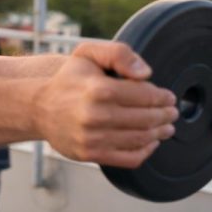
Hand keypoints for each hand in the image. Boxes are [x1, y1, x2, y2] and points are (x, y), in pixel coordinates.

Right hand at [34, 42, 177, 167]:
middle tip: (172, 113)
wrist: (40, 107)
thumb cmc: (69, 79)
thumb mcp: (88, 53)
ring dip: (159, 133)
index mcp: (98, 89)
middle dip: (164, 115)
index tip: (168, 97)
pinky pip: (129, 158)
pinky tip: (151, 142)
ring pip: (140, 138)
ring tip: (166, 127)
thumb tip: (146, 74)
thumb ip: (119, 54)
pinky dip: (145, 151)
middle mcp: (95, 116)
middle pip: (146, 118)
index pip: (145, 95)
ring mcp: (92, 138)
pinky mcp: (90, 154)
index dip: (162, 96)